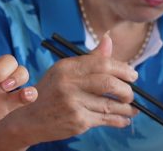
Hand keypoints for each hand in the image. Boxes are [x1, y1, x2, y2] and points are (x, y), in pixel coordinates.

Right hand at [3, 33, 138, 145]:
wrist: (30, 118)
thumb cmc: (50, 92)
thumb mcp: (64, 71)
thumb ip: (89, 58)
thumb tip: (109, 40)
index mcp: (66, 67)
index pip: (101, 64)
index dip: (122, 69)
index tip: (132, 75)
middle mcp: (68, 84)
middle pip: (109, 84)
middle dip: (126, 90)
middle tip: (131, 93)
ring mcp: (73, 104)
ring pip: (111, 105)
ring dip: (126, 108)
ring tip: (131, 108)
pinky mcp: (78, 121)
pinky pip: (106, 120)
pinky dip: (120, 120)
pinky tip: (124, 119)